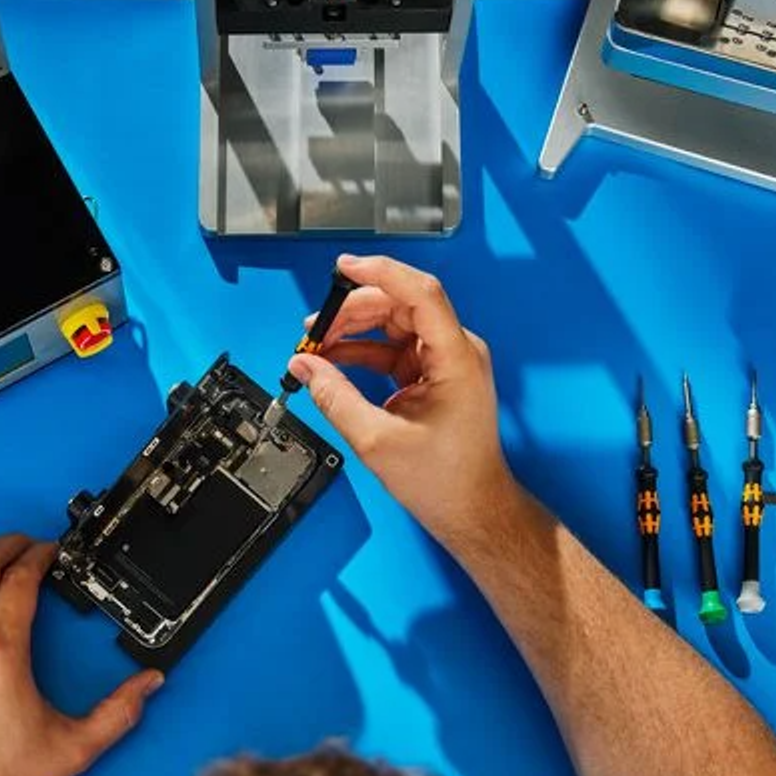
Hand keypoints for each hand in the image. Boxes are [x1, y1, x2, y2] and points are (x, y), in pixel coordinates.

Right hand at [289, 254, 521, 559]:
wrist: (472, 508)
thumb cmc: (444, 479)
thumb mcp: (377, 440)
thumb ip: (335, 397)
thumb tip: (304, 366)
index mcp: (456, 357)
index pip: (420, 293)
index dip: (381, 273)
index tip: (344, 267)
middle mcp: (456, 350)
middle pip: (401, 305)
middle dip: (353, 311)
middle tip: (313, 328)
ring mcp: (446, 361)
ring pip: (394, 324)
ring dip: (353, 330)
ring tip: (316, 345)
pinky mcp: (433, 374)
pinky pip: (394, 348)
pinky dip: (362, 351)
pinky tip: (333, 361)